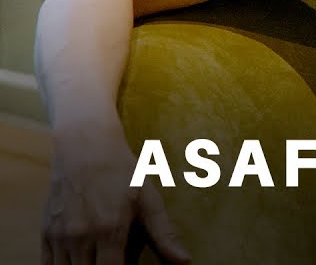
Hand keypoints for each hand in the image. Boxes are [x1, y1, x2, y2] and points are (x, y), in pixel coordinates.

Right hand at [43, 134, 189, 264]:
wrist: (84, 146)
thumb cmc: (121, 171)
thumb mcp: (148, 198)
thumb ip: (164, 233)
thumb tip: (185, 261)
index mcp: (109, 230)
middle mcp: (80, 237)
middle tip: (115, 261)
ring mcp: (59, 235)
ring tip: (99, 261)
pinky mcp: (46, 232)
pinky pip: (48, 264)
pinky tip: (78, 263)